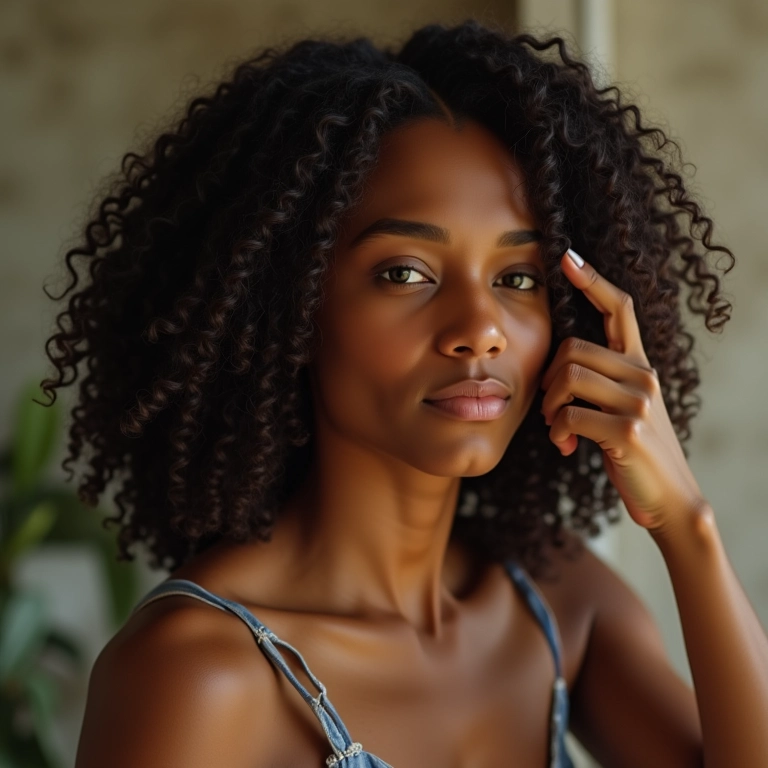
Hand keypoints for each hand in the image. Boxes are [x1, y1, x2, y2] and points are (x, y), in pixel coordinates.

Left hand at [539, 248, 708, 532]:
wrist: (668, 497)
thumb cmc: (634, 451)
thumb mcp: (621, 408)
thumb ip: (598, 383)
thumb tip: (558, 369)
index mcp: (639, 365)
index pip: (619, 310)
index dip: (592, 282)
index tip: (567, 257)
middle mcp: (643, 375)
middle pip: (571, 349)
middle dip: (548, 381)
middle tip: (551, 411)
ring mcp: (638, 401)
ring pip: (567, 377)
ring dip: (550, 408)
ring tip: (558, 430)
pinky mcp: (627, 428)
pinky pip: (569, 415)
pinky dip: (558, 433)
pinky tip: (567, 448)